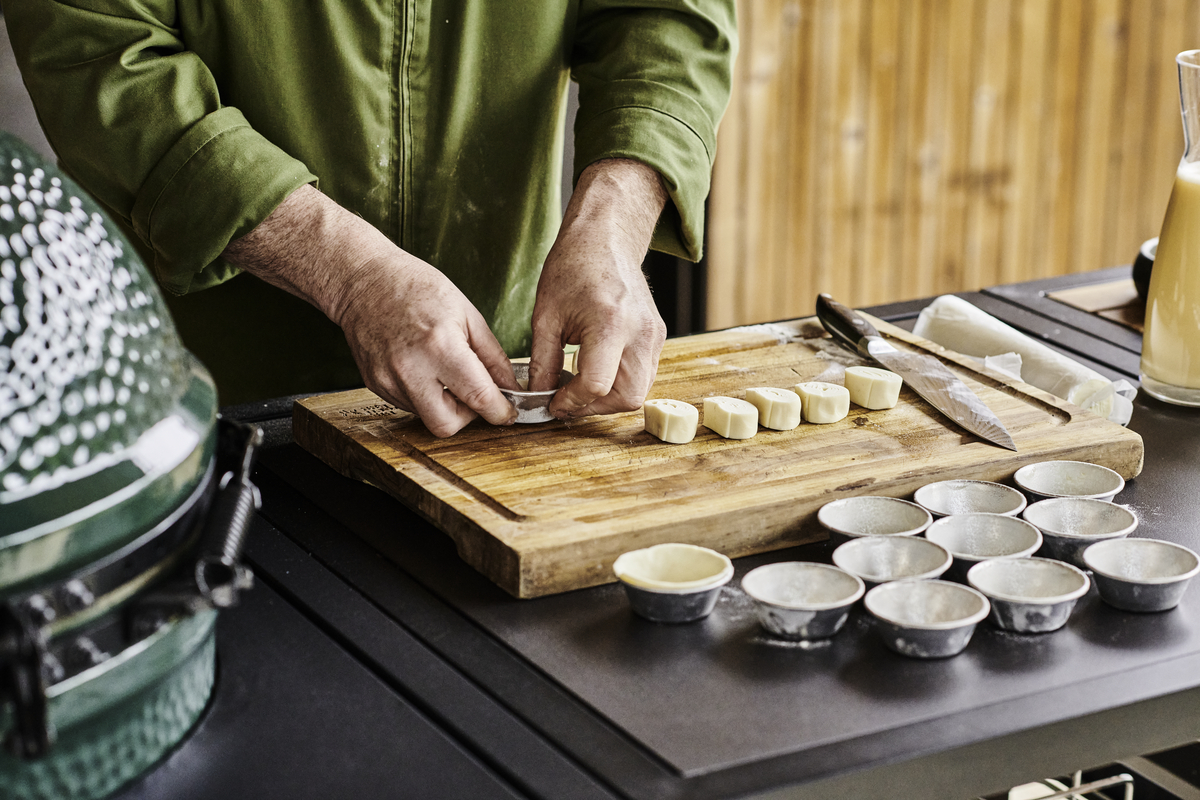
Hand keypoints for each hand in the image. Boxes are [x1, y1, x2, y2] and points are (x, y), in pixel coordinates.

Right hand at [224, 185, 518, 436]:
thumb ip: (492, 355)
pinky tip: (423, 368)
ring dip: (445, 405)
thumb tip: (511, 387)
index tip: (507, 412)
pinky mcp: (375, 384)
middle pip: (447, 425)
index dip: (500, 412)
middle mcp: (411, 369)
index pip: (479, 398)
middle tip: (474, 392)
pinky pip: (408, 405)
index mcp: (441, 346)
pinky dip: (424, 396)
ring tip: (445, 372)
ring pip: (426, 417)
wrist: (362, 279)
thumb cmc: (415, 287)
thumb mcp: (466, 313)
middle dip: (468, 416)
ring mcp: (388, 380)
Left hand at [527, 159, 668, 417]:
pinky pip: (644, 374)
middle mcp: (640, 332)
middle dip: (595, 407)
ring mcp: (654, 335)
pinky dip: (620, 382)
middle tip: (568, 400)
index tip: (554, 402)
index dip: (571, 402)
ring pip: (639, 390)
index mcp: (610, 323)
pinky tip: (596, 368)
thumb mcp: (546, 316)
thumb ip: (543, 362)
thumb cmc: (573, 268)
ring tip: (580, 383)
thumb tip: (539, 396)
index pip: (596, 385)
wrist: (606, 239)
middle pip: (627, 397)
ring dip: (608, 397)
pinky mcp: (658, 336)